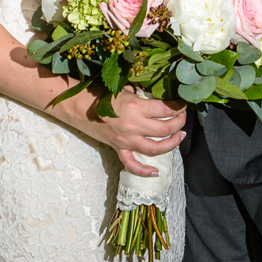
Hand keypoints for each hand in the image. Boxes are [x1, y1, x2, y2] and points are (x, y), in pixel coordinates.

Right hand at [68, 87, 185, 175]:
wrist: (78, 106)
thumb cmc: (99, 93)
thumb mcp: (124, 88)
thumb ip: (141, 94)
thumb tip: (156, 96)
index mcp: (136, 106)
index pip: (165, 108)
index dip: (178, 106)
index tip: (183, 104)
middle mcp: (134, 125)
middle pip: (165, 128)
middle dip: (179, 122)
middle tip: (183, 118)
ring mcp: (126, 140)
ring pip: (155, 148)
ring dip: (171, 143)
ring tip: (179, 136)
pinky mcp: (118, 148)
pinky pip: (132, 164)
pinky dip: (144, 171)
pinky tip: (155, 173)